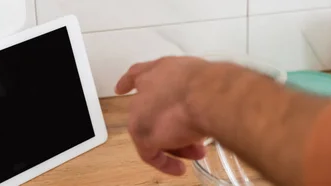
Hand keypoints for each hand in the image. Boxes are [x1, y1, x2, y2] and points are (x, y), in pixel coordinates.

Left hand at [115, 56, 209, 175]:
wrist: (206, 95)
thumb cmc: (209, 83)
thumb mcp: (200, 78)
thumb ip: (192, 88)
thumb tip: (201, 101)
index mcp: (156, 72)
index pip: (137, 74)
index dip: (129, 82)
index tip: (120, 89)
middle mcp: (144, 92)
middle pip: (151, 112)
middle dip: (173, 126)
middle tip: (194, 138)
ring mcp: (140, 114)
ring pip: (156, 132)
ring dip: (178, 145)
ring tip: (198, 153)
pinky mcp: (143, 135)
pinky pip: (151, 153)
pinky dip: (165, 162)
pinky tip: (179, 168)